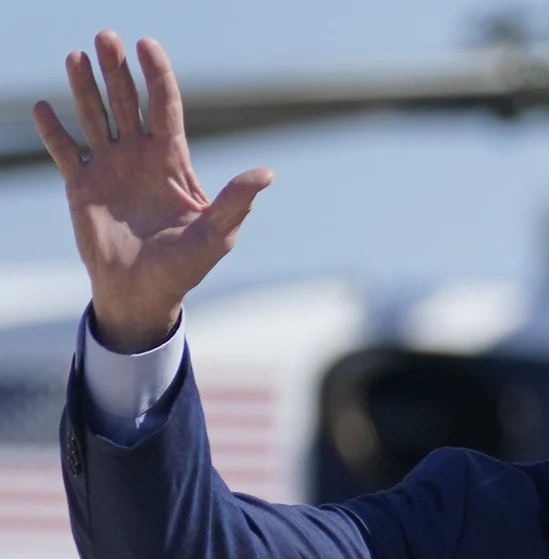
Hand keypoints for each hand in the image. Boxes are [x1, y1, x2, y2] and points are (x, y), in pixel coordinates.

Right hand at [32, 31, 271, 352]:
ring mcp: (109, 168)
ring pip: (95, 117)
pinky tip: (43, 108)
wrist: (145, 293)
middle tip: (106, 36)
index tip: (147, 45)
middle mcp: (139, 157)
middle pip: (127, 102)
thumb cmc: (186, 266)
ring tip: (76, 56)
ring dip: (85, 87)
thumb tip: (267, 174)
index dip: (157, 75)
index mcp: (172, 162)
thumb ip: (237, 201)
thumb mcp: (217, 234)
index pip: (164, 107)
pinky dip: (53, 131)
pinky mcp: (82, 186)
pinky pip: (65, 151)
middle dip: (117, 70)